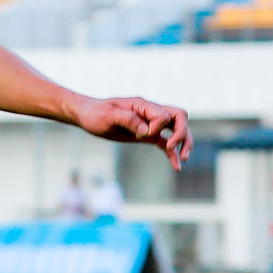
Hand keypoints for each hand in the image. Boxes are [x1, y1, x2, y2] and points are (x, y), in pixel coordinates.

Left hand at [76, 94, 191, 166]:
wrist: (88, 115)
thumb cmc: (96, 114)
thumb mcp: (108, 116)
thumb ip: (128, 120)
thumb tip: (147, 131)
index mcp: (142, 105)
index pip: (163, 114)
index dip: (157, 127)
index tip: (139, 135)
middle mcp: (150, 112)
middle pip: (179, 116)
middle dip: (182, 132)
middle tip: (172, 147)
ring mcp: (150, 124)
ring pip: (177, 129)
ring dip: (184, 142)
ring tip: (183, 158)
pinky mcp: (147, 135)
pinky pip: (165, 142)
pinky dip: (172, 154)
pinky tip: (177, 167)